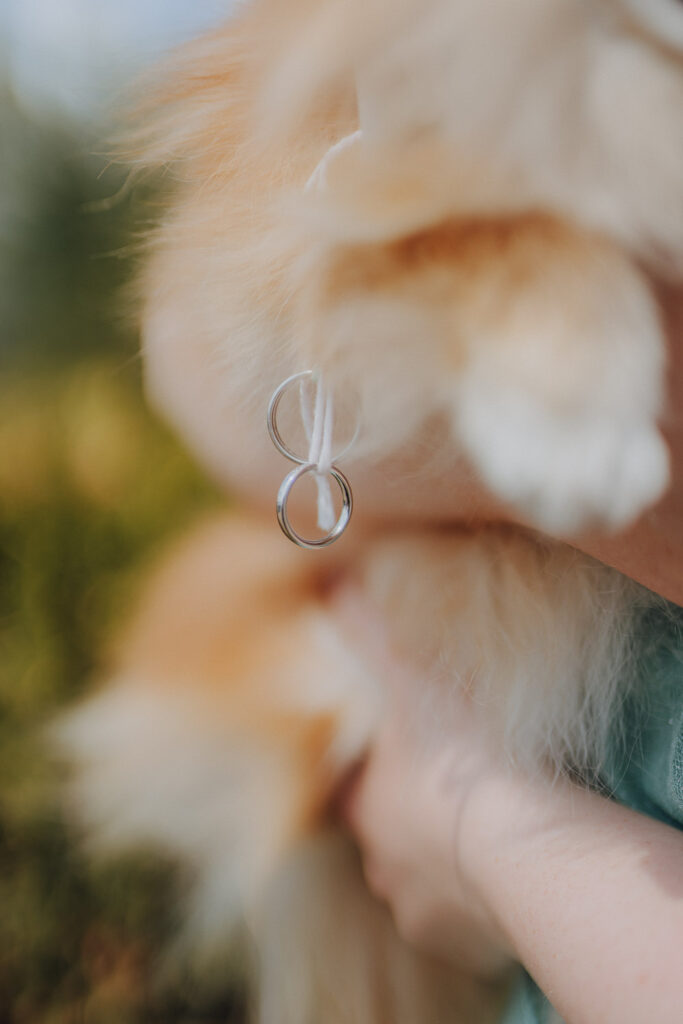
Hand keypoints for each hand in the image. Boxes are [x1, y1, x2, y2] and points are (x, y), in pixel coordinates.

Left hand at [333, 585, 514, 975]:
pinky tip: (497, 875)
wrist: (521, 847)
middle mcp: (377, 863)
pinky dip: (472, 901)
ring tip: (479, 837)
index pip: (348, 792)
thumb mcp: (415, 682)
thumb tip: (330, 588)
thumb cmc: (460, 757)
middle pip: (385, 840)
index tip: (396, 762)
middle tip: (448, 797)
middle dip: (410, 822)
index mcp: (362, 805)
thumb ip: (372, 634)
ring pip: (420, 882)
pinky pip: (458, 920)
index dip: (368, 775)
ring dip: (441, 862)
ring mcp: (414, 907)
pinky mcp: (457, 943)